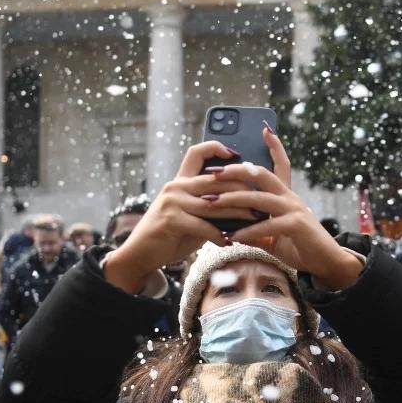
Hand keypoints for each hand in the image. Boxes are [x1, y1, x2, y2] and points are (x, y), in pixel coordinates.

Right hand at [104, 141, 243, 292]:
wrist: (140, 254)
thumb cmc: (171, 235)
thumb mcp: (191, 216)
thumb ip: (210, 207)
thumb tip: (242, 205)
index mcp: (180, 181)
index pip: (197, 153)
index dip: (217, 148)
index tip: (236, 153)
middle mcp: (175, 186)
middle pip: (215, 179)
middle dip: (241, 187)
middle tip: (261, 197)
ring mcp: (172, 201)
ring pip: (213, 203)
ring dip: (237, 212)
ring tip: (255, 218)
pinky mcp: (170, 219)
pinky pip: (203, 225)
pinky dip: (218, 235)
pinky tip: (229, 242)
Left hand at [213, 128, 362, 289]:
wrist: (327, 263)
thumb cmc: (301, 248)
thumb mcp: (274, 237)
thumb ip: (256, 231)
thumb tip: (233, 232)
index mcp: (287, 195)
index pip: (281, 164)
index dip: (275, 146)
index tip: (265, 129)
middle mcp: (290, 197)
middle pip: (261, 174)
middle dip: (236, 170)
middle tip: (212, 172)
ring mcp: (294, 209)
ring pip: (259, 198)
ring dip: (233, 200)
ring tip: (212, 203)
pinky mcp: (296, 224)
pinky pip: (267, 225)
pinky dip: (248, 231)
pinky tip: (233, 237)